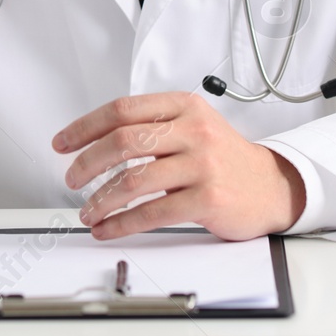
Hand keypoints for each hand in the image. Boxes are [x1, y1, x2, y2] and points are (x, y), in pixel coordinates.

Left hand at [53, 92, 305, 240]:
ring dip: (101, 199)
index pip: (122, 109)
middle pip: (123, 141)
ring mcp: (202, 164)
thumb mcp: (192, 126)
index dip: (85, 126)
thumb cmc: (224, 158)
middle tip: (72, 178)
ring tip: (88, 211)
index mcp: (183, 106)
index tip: (63, 143)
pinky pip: (152, 212)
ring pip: (134, 179)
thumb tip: (95, 142)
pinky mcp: (207, 198)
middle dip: (87, 162)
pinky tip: (109, 229)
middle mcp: (193, 130)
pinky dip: (122, 224)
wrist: (272, 186)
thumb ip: (152, 126)